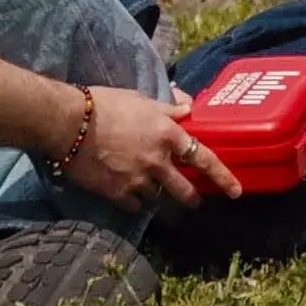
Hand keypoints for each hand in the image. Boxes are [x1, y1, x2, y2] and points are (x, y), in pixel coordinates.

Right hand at [59, 84, 240, 211]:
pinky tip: (127, 194)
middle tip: (192, 201)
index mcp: (167, 134)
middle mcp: (158, 161)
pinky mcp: (117, 193)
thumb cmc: (105, 103)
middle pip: (184, 190)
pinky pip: (133, 205)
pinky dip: (133, 202)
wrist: (69, 123)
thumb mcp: (141, 99)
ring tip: (148, 189)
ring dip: (156, 195)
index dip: (223, 176)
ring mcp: (138, 180)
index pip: (204, 158)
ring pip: (157, 198)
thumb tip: (189, 108)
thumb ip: (168, 108)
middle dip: (190, 198)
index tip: (235, 191)